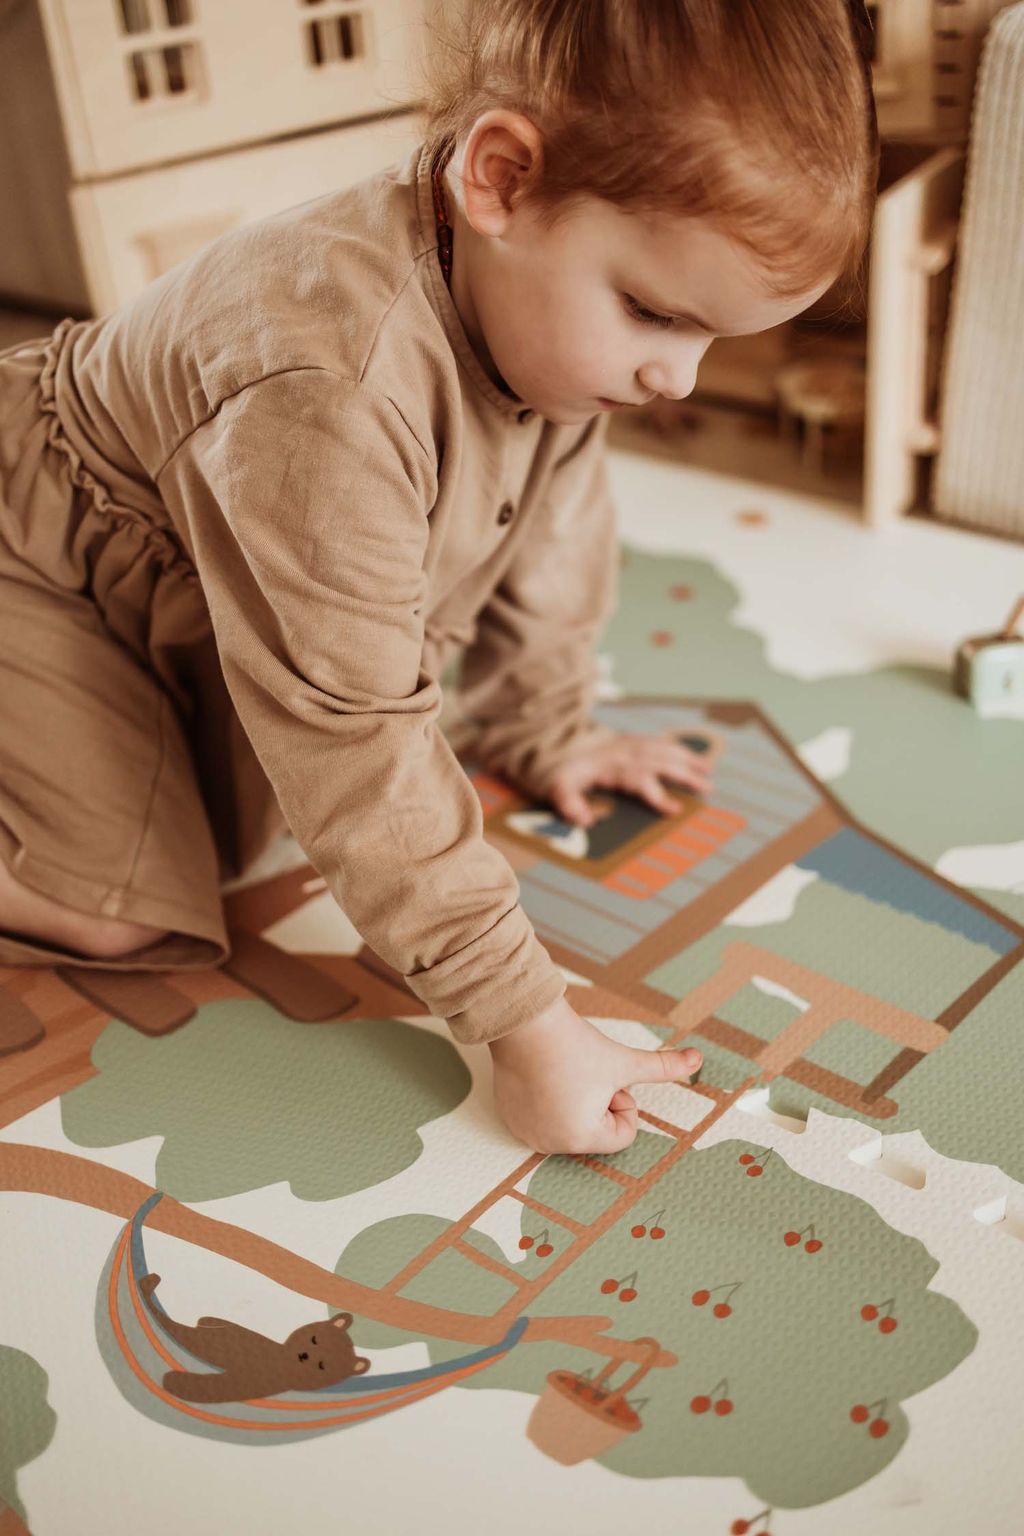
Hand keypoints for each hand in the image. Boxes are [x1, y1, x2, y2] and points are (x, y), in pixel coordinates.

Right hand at [488, 995, 702, 1153]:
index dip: (622, 1102)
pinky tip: (542, 1076)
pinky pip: (542, 1118)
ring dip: (574, 1102)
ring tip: (562, 1074)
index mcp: (582, 1138)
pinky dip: (547, 1101)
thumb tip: (698, 1060)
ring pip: (570, 1123)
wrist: (525, 1023)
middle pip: (596, 1130)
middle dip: (597, 1103)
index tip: (605, 1078)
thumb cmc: (574, 1045)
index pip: (623, 1134)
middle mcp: (551, 1144)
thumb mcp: (624, 1061)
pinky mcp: (509, 1118)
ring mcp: (526, 1132)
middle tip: (582, 1075)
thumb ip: (663, 1067)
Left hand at [546, 731, 713, 825]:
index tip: (675, 810)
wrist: (555, 745)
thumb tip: (585, 820)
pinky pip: (659, 741)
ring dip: (688, 758)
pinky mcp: (631, 740)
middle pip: (661, 762)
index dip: (658, 796)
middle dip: (685, 774)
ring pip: (664, 749)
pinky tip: (692, 755)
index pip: (640, 781)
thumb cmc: (560, 772)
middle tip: (708, 788)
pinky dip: (677, 747)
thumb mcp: (557, 788)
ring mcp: (629, 743)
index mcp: (611, 767)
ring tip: (709, 769)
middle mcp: (625, 752)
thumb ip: (568, 803)